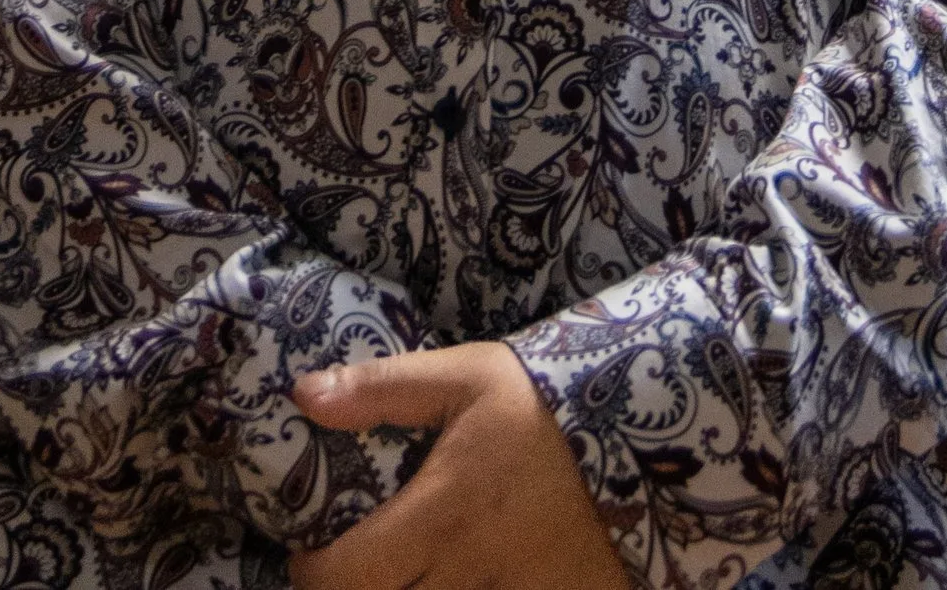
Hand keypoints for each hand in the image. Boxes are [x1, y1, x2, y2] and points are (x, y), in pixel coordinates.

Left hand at [288, 342, 631, 589]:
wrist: (644, 439)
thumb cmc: (543, 405)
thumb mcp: (465, 378)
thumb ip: (382, 389)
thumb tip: (303, 396)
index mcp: (440, 517)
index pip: (347, 578)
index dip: (313, 573)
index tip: (311, 550)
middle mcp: (467, 575)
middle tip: (357, 566)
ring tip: (404, 570)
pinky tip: (455, 577)